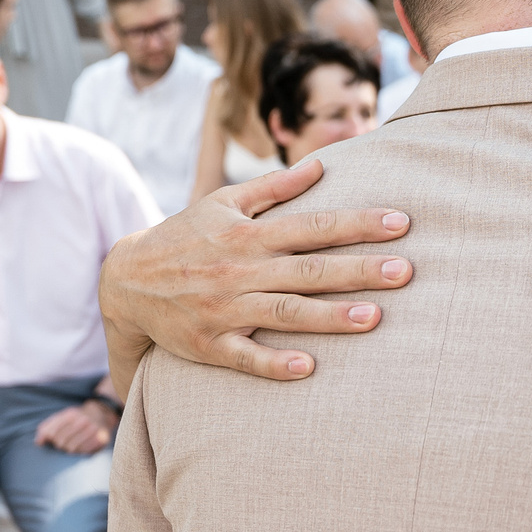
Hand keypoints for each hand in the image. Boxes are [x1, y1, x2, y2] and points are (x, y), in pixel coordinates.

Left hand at [34, 401, 114, 454]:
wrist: (101, 414)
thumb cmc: (75, 420)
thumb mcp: (61, 418)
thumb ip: (46, 428)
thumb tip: (38, 443)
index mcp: (71, 414)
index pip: (52, 432)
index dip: (48, 439)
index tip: (51, 440)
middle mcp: (83, 420)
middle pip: (60, 442)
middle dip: (59, 445)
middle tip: (62, 443)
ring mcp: (93, 429)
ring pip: (72, 449)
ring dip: (69, 450)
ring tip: (71, 446)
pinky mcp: (102, 438)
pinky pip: (84, 452)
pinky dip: (80, 452)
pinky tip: (81, 448)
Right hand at [98, 155, 413, 383]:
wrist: (126, 281)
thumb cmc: (185, 237)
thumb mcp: (223, 202)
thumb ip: (275, 187)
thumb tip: (322, 164)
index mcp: (249, 233)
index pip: (313, 225)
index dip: (358, 224)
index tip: (401, 223)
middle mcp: (242, 270)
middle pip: (309, 270)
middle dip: (359, 270)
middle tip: (405, 272)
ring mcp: (225, 309)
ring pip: (285, 313)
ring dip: (329, 316)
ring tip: (374, 318)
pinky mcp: (210, 344)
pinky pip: (244, 356)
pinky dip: (273, 363)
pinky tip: (307, 367)